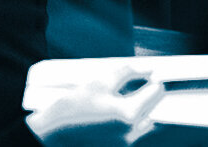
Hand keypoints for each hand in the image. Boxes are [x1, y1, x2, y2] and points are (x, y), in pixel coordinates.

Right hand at [27, 68, 164, 144]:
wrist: (51, 135)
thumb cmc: (71, 108)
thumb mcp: (99, 82)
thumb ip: (127, 73)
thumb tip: (146, 68)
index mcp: (128, 113)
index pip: (156, 92)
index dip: (154, 80)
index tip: (151, 75)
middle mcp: (130, 132)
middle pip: (153, 109)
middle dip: (146, 97)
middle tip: (135, 87)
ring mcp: (124, 143)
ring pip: (143, 123)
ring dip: (138, 111)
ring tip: (119, 102)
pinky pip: (131, 134)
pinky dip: (126, 124)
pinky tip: (110, 115)